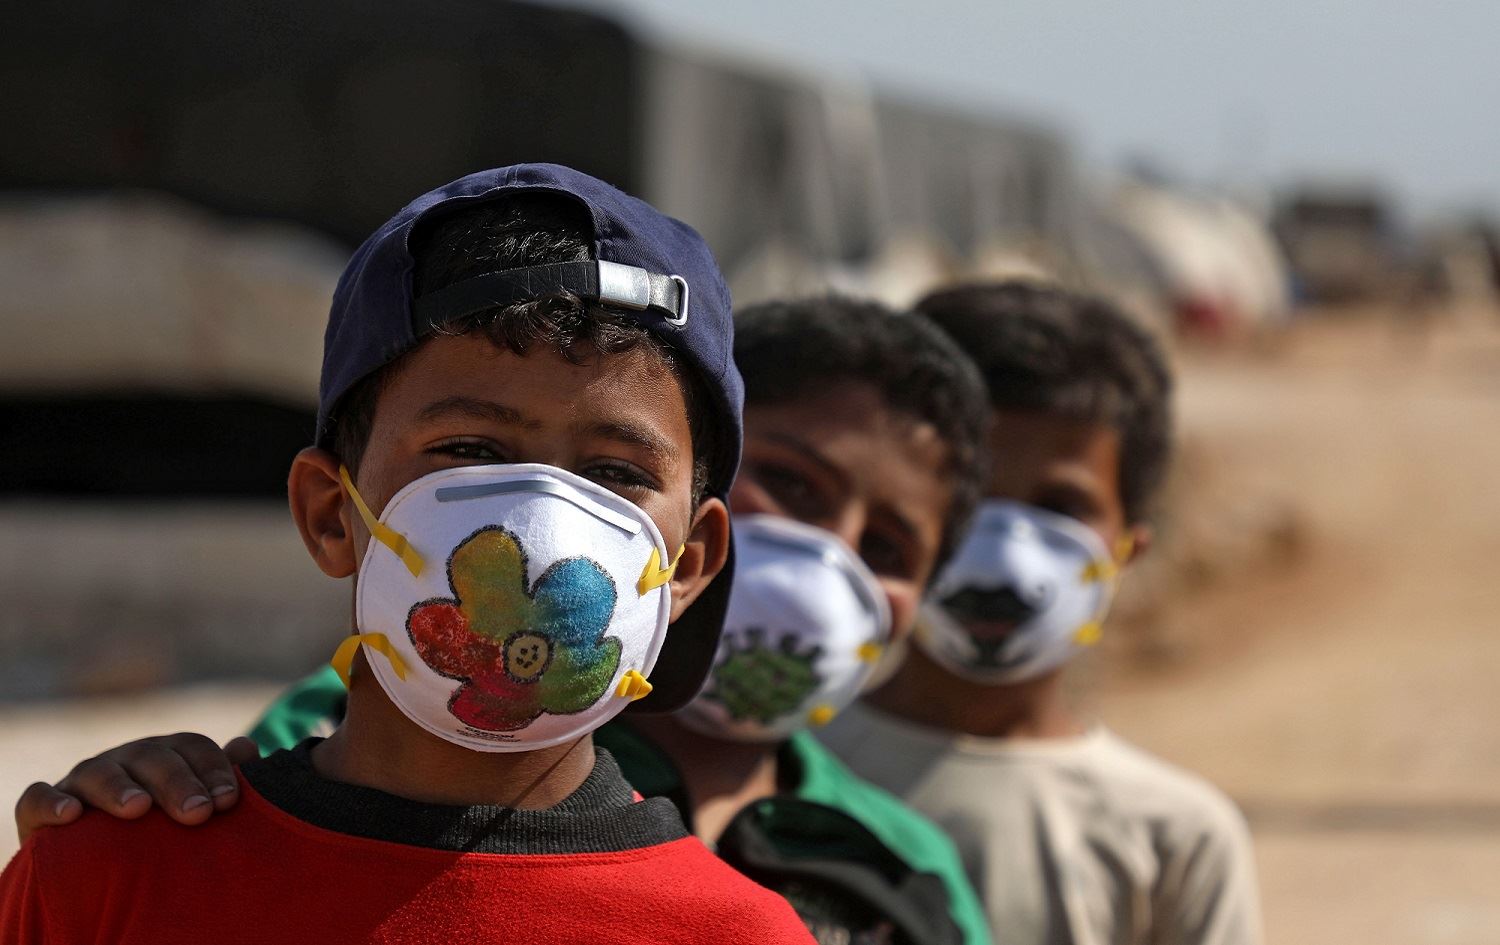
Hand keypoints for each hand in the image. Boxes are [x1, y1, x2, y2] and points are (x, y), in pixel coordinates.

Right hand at [15, 733, 259, 841]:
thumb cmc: (162, 829)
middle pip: (152, 757)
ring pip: (98, 773)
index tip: (229, 801)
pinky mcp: (43, 809)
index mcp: (165, 755)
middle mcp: (125, 761)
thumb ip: (220, 779)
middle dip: (177, 782)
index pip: (191, 747)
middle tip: (198, 813)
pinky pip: (38, 798)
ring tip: (138, 808)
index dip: (212, 769)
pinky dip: (51, 803)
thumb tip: (247, 748)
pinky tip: (70, 816)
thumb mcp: (192, 805)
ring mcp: (83, 781)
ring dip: (119, 788)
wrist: (97, 857)